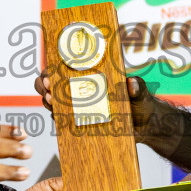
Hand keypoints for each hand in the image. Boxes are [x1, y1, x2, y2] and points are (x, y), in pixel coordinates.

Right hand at [34, 71, 176, 147]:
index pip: (66, 64)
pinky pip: (62, 117)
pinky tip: (56, 116)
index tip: (50, 73)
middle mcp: (82, 87)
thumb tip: (132, 83)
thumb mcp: (141, 92)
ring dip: (47, 99)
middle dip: (44, 83)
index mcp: (93, 74)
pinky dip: (55, 116)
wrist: (146, 126)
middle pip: (52, 81)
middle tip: (48, 88)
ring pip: (53, 99)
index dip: (53, 66)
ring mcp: (80, 104)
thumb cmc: (143, 103)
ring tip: (51, 102)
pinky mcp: (81, 120)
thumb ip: (138, 87)